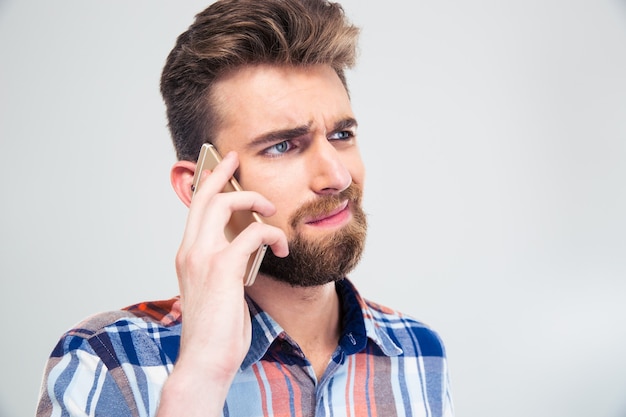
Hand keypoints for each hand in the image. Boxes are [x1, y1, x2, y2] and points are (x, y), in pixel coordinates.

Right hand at [157, 151, 287, 415]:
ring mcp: (203, 258)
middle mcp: (190, 251)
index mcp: (188, 255)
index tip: (219, 165)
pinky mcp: (223, 268)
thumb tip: (246, 253)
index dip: (207, 183)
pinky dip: (272, 234)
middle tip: (237, 160)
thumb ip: (227, 267)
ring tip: (272, 211)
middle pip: (205, 197)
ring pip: (225, 206)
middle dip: (223, 174)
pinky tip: (282, 247)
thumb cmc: (216, 330)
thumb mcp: (218, 290)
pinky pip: (252, 234)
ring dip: (254, 201)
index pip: (195, 209)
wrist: (205, 359)